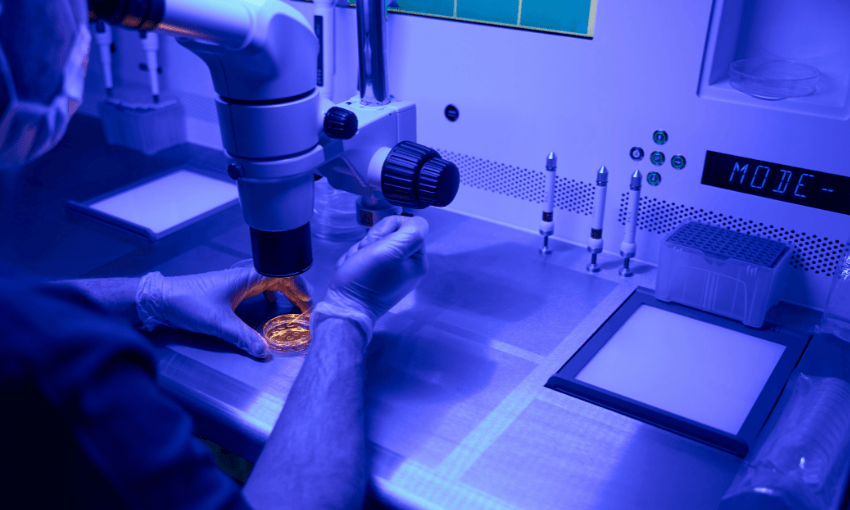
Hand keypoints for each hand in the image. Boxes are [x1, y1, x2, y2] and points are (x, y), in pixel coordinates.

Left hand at [136, 267, 312, 357]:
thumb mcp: (219, 323)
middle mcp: (243, 277)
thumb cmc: (187, 302)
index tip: (309, 303)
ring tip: (294, 307)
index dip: (300, 287)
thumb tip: (265, 352)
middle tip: (308, 310)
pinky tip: (270, 306)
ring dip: (284, 293)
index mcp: (246, 276)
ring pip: (269, 284)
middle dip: (296, 292)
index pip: (283, 275)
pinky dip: (269, 296)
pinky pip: (257, 290)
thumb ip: (244, 338)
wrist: (159, 299)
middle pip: (280, 279)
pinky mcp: (228, 292)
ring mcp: (236, 283)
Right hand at [318, 215, 428, 334]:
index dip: (387, 229)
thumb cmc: (365, 280)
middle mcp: (407, 267)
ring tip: (356, 265)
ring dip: (359, 251)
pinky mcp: (374, 278)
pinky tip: (350, 271)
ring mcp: (390, 273)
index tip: (376, 245)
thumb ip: (412, 232)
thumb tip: (416, 222)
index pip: (406, 225)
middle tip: (364, 257)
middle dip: (370, 242)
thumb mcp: (392, 251)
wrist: (343, 309)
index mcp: (417, 262)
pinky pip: (363, 257)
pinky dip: (354, 260)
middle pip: (388, 234)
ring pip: (372, 244)